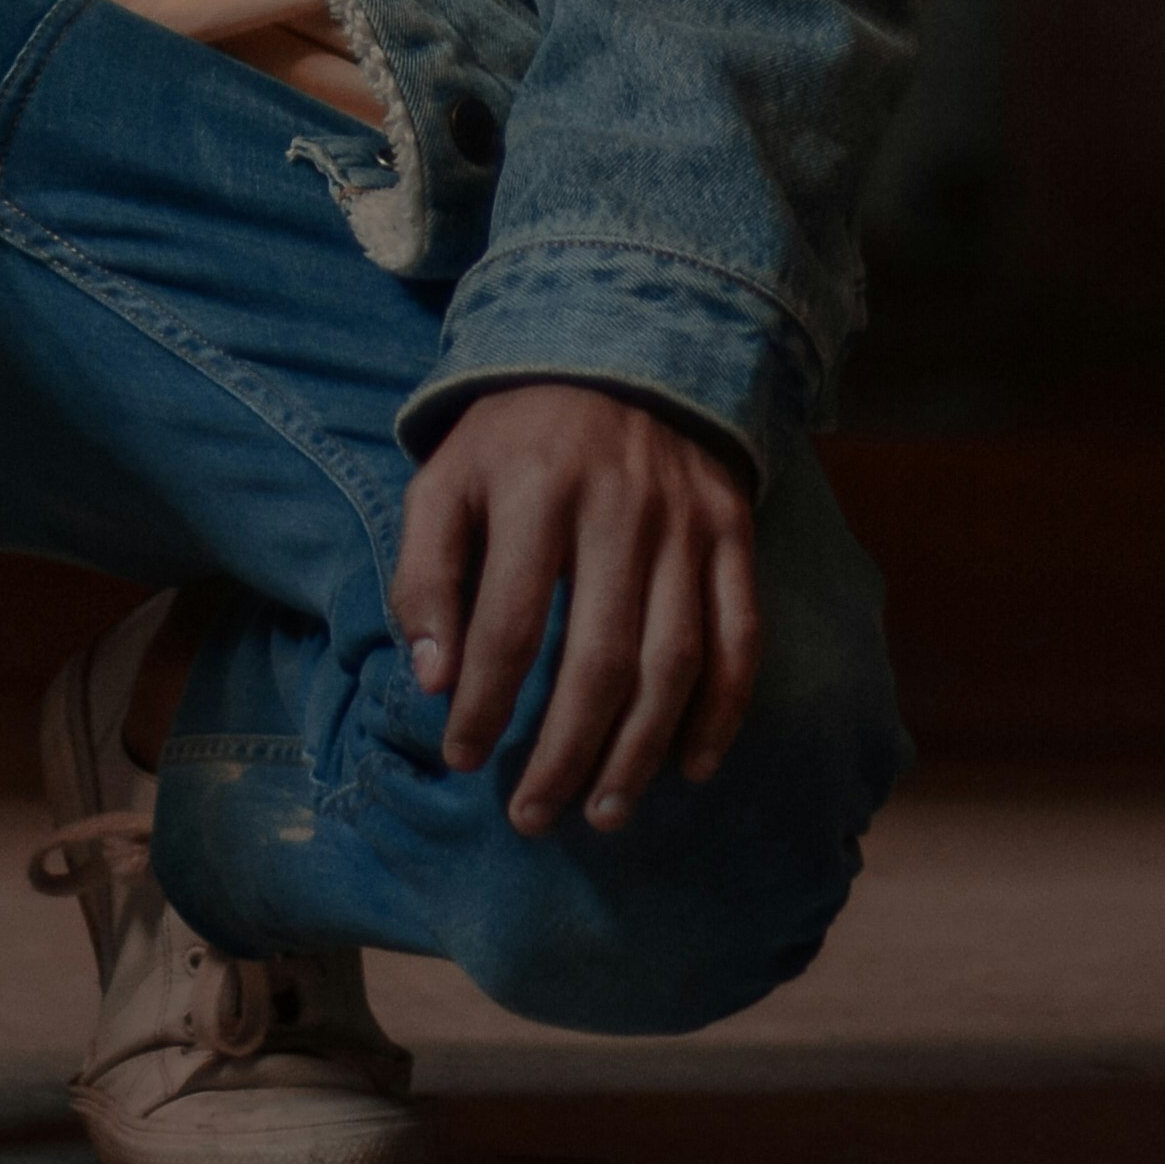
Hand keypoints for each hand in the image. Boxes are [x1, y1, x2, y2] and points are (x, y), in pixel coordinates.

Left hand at [394, 381, 760, 838]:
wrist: (620, 346)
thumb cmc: (514, 437)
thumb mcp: (445, 479)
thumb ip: (425, 575)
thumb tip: (431, 680)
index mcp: (535, 489)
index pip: (508, 623)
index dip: (483, 703)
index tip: (462, 761)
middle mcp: (618, 507)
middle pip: (599, 659)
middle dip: (564, 752)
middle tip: (532, 817)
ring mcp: (686, 523)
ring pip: (673, 661)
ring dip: (640, 751)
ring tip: (604, 812)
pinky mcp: (733, 531)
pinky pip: (739, 637)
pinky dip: (722, 711)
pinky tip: (691, 766)